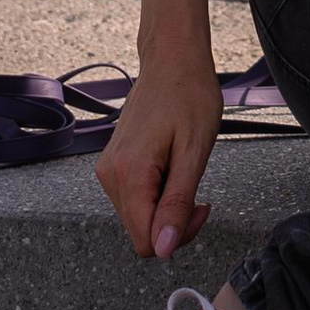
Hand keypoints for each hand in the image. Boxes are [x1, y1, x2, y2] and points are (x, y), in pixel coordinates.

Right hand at [95, 47, 223, 262]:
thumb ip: (176, 204)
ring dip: (165, 207)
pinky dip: (156, 193)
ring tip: (184, 172)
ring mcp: (107, 169)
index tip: (201, 207)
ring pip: (137, 216)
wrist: (172, 60)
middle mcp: (109, 175)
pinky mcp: (113, 163)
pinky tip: (171, 168)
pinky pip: (134, 198)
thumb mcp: (193, 153)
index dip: (177, 236)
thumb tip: (161, 249)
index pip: (146, 241)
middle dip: (173, 222)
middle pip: (140, 231)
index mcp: (129, 175)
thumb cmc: (189, 96)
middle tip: (199, 193)